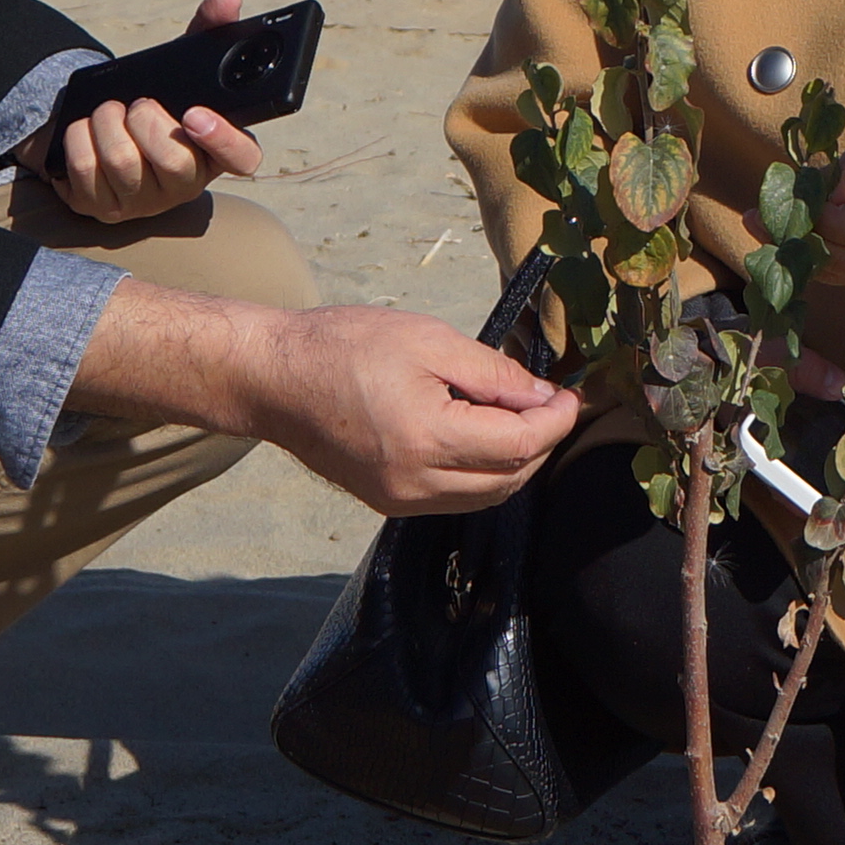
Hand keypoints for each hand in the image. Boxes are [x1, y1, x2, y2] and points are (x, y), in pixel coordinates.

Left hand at [47, 0, 268, 222]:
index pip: (242, 159)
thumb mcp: (182, 67)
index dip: (223, 140)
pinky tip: (85, 129)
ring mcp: (145, 201)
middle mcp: (186, 183)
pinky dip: (79, 137)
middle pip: (174, 162)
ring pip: (124, 164)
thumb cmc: (156, 100)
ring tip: (108, 111)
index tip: (194, 113)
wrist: (103, 129)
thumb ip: (208, 30)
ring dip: (107, 123)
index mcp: (217, 149)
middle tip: (136, 103)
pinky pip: (86, 172)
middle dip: (146, 121)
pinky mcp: (104, 208)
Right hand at [73, 284, 579, 515]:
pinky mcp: (386, 503)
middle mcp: (415, 484)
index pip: (519, 445)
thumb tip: (542, 397)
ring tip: (517, 417)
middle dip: (541, 445)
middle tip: (549, 404)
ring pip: (484, 496)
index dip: (555, 422)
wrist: (275, 379)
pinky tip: (479, 436)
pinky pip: (453, 498)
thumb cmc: (344, 347)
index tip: (570, 395)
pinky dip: (480, 473)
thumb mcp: (428, 340)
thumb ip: (493, 373)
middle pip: (509, 480)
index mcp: (427, 439)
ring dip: (514, 464)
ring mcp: (399, 501)